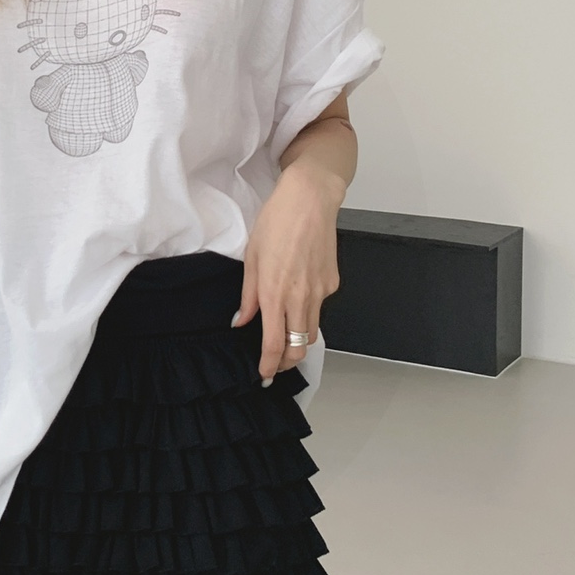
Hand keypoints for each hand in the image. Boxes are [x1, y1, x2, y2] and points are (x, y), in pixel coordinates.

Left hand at [232, 163, 341, 382]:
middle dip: (288, 361)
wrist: (310, 199)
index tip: (264, 374)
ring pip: (311, 331)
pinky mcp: (332, 282)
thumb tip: (241, 321)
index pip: (275, 343)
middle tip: (276, 363)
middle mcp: (300, 297)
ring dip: (299, 341)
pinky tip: (299, 294)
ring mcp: (320, 291)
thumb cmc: (276, 222)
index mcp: (275, 293)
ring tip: (286, 334)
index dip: (270, 365)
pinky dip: (308, 311)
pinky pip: (320, 307)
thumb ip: (248, 296)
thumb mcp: (252, 258)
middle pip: (299, 347)